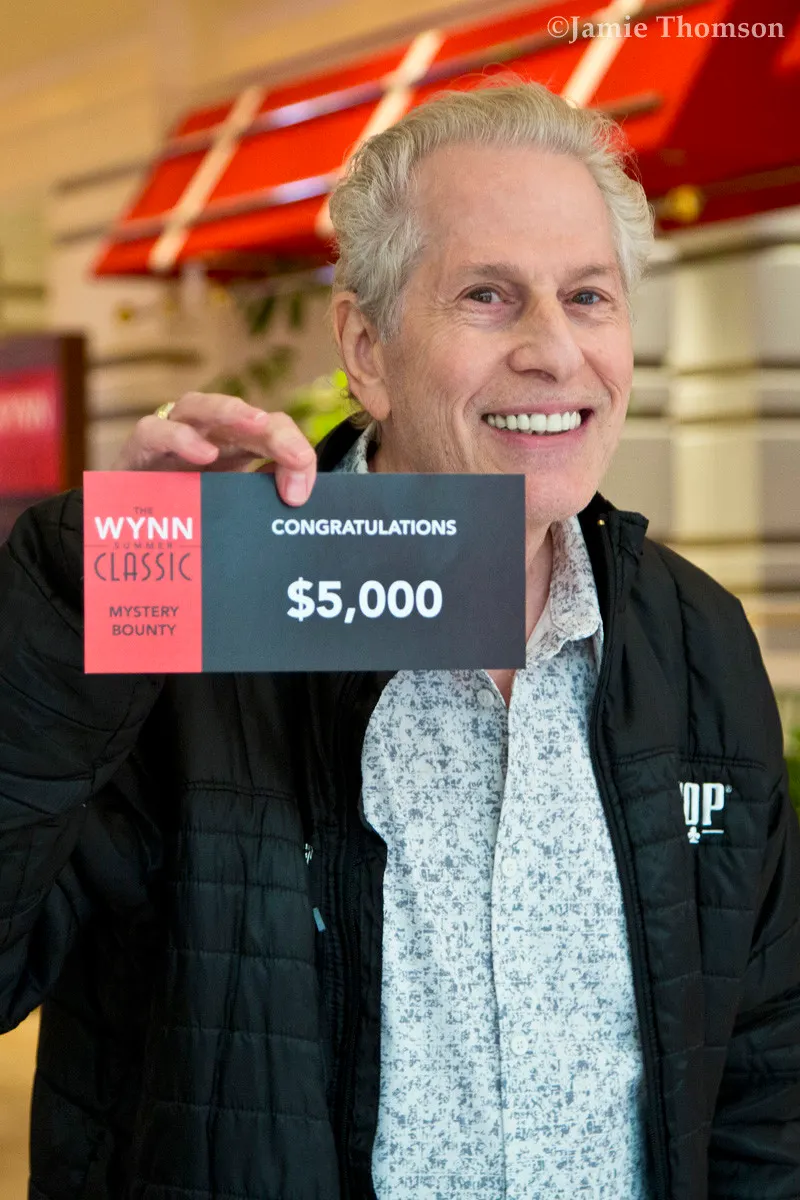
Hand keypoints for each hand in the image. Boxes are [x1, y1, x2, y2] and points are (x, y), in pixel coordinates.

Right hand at [112, 392, 315, 504]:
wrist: (125, 532)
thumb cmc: (183, 516)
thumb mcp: (230, 510)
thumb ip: (261, 500)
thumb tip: (298, 497)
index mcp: (236, 448)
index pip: (274, 435)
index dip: (294, 457)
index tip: (301, 496)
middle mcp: (207, 435)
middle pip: (246, 417)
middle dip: (275, 431)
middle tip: (298, 455)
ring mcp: (172, 436)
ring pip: (200, 406)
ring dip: (231, 412)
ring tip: (256, 424)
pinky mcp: (139, 448)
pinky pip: (155, 430)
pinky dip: (180, 437)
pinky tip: (203, 453)